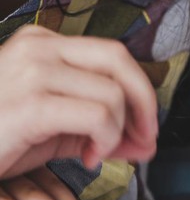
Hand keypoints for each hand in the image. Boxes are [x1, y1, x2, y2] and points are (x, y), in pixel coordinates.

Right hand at [0, 25, 157, 177]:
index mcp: (42, 43)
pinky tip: (90, 156)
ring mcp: (33, 71)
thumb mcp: (51, 125)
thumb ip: (97, 124)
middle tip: (147, 135)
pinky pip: (97, 113)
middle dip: (144, 100)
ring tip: (100, 152)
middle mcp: (39, 47)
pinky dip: (106, 137)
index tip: (148, 122)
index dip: (139, 88)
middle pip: (119, 59)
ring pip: (112, 90)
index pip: (111, 53)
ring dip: (119, 128)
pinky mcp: (31, 102)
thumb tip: (141, 139)